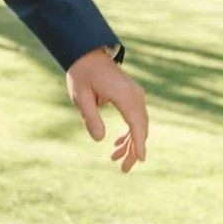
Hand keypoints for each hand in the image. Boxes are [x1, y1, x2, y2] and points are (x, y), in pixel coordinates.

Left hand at [66, 49, 148, 172]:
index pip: (136, 124)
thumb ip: (91, 117)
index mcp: (125, 96)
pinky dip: (130, 132)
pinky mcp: (132, 96)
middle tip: (124, 169)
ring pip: (139, 124)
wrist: (87, 55)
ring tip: (116, 159)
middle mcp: (136, 95)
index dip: (138, 143)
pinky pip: (136, 118)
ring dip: (130, 142)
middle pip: (141, 128)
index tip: (140, 159)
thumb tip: (99, 140)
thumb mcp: (81, 97)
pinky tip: (118, 143)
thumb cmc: (82, 75)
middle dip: (134, 149)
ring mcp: (136, 95)